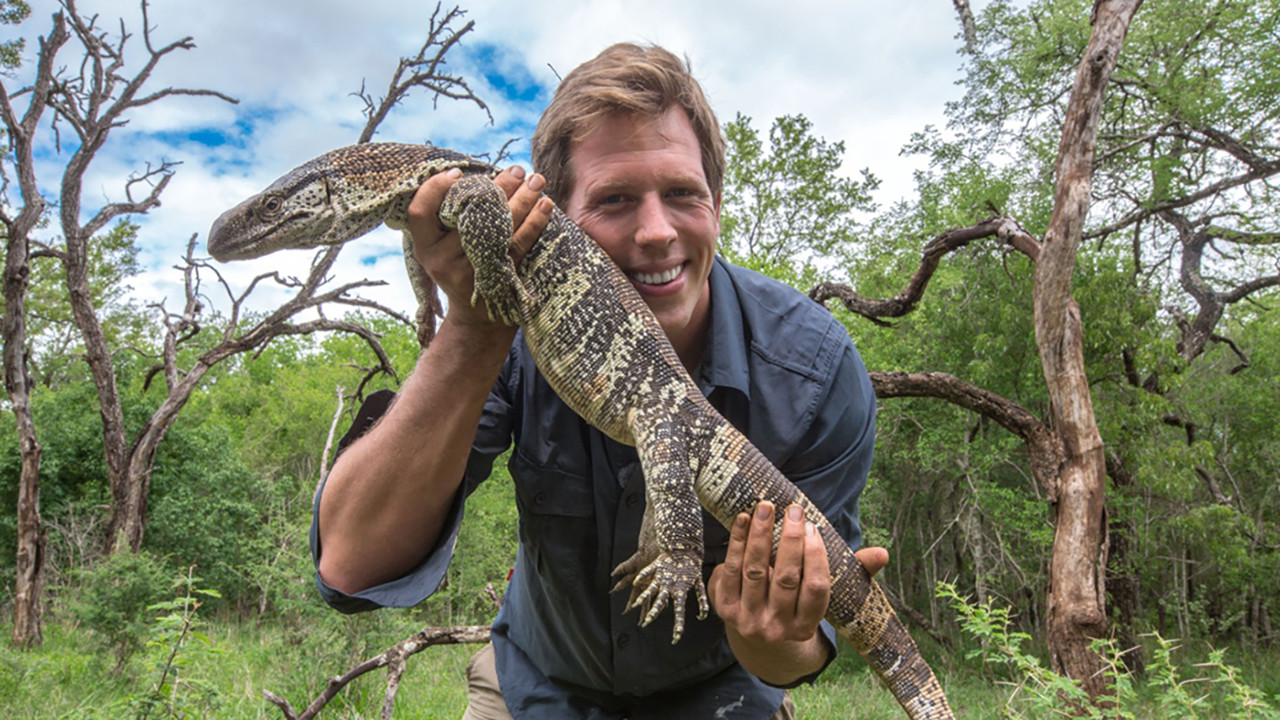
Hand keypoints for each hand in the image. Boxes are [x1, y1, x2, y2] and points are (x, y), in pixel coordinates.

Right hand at [405, 165, 552, 327]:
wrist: (479, 319)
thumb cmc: (461, 269)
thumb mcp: (442, 249)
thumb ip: (448, 219)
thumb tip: (475, 174)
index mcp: (425, 248)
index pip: (419, 212)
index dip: (434, 188)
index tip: (457, 172)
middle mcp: (443, 260)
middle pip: (469, 214)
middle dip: (497, 186)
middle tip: (516, 170)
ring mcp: (471, 272)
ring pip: (499, 226)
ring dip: (522, 199)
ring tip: (536, 180)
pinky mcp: (497, 279)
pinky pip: (519, 244)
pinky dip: (535, 222)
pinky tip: (545, 205)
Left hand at [707, 500, 888, 684]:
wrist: (756, 636)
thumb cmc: (798, 602)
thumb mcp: (822, 595)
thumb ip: (854, 573)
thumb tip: (882, 554)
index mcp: (805, 626)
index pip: (815, 589)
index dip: (815, 556)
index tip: (813, 528)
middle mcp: (776, 628)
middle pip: (785, 578)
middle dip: (790, 540)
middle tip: (794, 510)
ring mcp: (748, 619)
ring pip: (755, 571)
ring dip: (760, 535)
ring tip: (766, 507)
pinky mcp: (723, 607)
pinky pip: (730, 569)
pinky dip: (737, 541)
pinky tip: (744, 519)